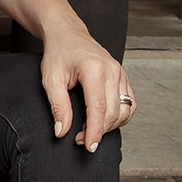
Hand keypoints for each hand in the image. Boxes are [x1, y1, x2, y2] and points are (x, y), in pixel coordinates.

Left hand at [40, 23, 136, 151]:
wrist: (67, 34)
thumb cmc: (58, 53)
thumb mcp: (51, 79)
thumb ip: (58, 106)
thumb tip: (62, 131)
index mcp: (94, 69)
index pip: (99, 108)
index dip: (95, 131)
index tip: (89, 147)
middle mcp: (113, 70)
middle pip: (113, 112)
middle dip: (99, 131)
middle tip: (80, 139)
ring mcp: (121, 72)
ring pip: (125, 110)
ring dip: (110, 126)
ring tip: (90, 130)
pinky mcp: (124, 77)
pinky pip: (130, 103)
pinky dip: (120, 116)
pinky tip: (103, 120)